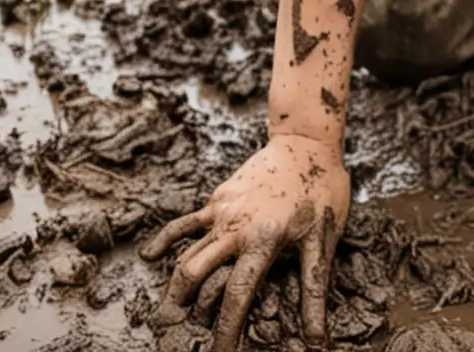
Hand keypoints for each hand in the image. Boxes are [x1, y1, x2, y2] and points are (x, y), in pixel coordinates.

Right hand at [139, 133, 349, 349]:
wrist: (306, 141)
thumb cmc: (322, 191)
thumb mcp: (323, 239)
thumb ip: (315, 289)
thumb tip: (316, 337)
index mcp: (262, 240)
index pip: (236, 295)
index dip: (225, 329)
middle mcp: (235, 227)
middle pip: (195, 275)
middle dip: (182, 310)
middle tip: (176, 337)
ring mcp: (221, 212)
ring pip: (185, 253)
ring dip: (173, 286)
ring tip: (167, 314)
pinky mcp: (216, 200)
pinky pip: (184, 223)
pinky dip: (165, 241)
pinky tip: (151, 257)